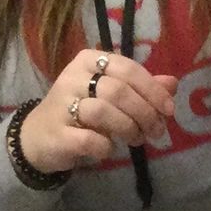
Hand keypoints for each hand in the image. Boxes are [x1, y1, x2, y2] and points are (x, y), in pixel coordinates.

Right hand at [20, 47, 178, 174]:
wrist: (38, 138)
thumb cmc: (79, 113)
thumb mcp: (110, 95)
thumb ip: (140, 88)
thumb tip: (172, 84)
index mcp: (89, 60)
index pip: (128, 69)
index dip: (152, 90)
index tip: (168, 110)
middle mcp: (74, 77)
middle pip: (119, 91)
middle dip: (144, 113)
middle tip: (156, 131)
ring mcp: (63, 104)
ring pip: (104, 112)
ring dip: (128, 128)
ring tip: (136, 140)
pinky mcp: (58, 133)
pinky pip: (90, 140)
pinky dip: (106, 147)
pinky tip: (108, 150)